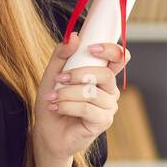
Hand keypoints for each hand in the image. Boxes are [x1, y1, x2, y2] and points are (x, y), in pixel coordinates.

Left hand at [31, 32, 131, 166]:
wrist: (46, 131)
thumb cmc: (54, 100)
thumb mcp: (53, 73)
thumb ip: (62, 54)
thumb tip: (74, 36)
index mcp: (103, 75)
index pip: (120, 57)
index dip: (111, 50)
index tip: (90, 48)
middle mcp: (110, 90)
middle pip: (105, 74)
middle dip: (78, 74)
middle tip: (60, 79)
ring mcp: (109, 107)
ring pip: (92, 92)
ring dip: (67, 93)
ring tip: (53, 97)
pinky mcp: (103, 122)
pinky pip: (87, 108)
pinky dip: (67, 106)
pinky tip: (56, 108)